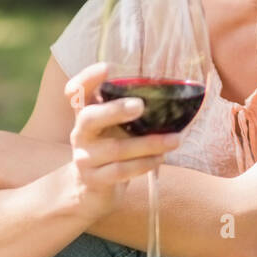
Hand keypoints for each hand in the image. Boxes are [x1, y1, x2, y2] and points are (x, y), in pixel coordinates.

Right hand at [63, 63, 183, 220]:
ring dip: (149, 144)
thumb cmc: (113, 147)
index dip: (88, 78)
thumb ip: (134, 110)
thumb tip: (178, 94)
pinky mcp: (94, 179)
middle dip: (115, 110)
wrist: (91, 189)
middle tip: (141, 105)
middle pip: (90, 117)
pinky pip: (120, 171)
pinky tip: (160, 159)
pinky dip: (144, 164)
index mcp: (87, 112)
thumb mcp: (118, 126)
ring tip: (175, 140)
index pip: (78, 91)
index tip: (107, 67)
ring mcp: (84, 157)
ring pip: (115, 148)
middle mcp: (81, 132)